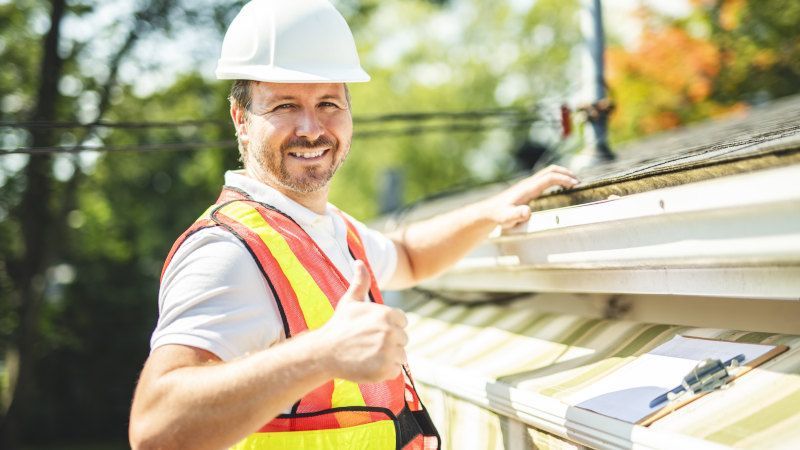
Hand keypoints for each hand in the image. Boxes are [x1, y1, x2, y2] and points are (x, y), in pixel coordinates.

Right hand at [318, 261, 407, 382]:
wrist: (324, 353)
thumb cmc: (338, 327)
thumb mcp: (350, 302)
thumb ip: (361, 282)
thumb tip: (359, 261)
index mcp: (387, 314)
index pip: (402, 322)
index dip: (388, 327)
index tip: (371, 331)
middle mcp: (391, 332)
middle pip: (402, 339)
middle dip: (388, 342)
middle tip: (367, 344)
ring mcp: (389, 352)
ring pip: (400, 355)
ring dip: (387, 357)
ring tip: (367, 354)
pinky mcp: (385, 369)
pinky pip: (395, 370)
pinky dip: (384, 371)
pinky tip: (368, 365)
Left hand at [487, 165, 577, 229]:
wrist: (489, 212)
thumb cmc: (498, 215)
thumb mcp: (506, 218)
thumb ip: (516, 215)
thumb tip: (527, 212)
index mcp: (527, 188)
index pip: (549, 178)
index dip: (564, 179)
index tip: (576, 184)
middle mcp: (529, 184)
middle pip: (551, 170)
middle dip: (566, 173)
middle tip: (579, 181)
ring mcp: (529, 185)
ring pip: (548, 173)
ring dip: (562, 175)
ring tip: (574, 183)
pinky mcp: (528, 188)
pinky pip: (546, 179)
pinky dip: (557, 180)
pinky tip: (561, 188)